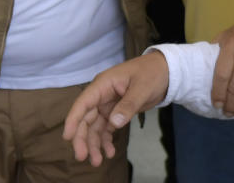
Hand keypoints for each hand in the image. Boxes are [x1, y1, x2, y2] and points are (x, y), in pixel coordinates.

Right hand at [62, 52, 169, 166]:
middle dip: (82, 138)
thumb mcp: (142, 87)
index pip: (83, 103)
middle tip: (82, 157)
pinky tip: (109, 152)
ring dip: (94, 144)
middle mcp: (101, 95)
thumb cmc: (152, 72)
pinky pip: (106, 128)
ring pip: (95, 127)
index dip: (73, 120)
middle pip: (86, 119)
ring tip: (97, 161)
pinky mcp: (116, 112)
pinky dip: (106, 140)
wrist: (166, 71)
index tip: (67, 137)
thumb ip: (128, 105)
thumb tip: (114, 123)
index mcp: (104, 84)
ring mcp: (108, 104)